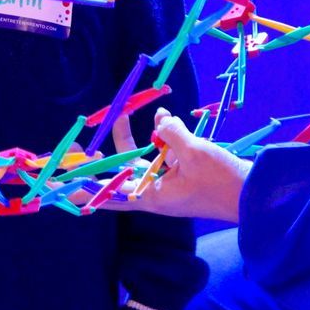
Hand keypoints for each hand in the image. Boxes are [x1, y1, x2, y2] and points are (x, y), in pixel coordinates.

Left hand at [89, 108, 249, 222]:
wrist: (253, 195)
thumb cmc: (220, 181)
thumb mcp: (193, 152)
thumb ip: (171, 133)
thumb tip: (160, 120)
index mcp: (150, 197)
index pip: (106, 194)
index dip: (82, 186)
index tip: (57, 181)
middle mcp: (153, 193)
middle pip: (117, 174)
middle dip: (99, 157)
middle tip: (78, 143)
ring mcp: (166, 184)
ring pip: (138, 160)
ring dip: (131, 138)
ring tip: (124, 112)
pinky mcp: (180, 174)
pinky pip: (159, 155)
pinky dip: (158, 138)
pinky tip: (163, 117)